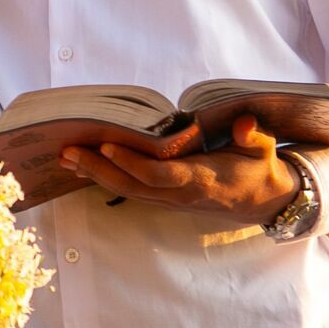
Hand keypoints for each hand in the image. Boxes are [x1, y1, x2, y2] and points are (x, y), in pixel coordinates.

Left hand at [60, 114, 300, 226]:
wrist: (263, 201)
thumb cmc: (258, 169)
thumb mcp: (263, 150)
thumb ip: (254, 136)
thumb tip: (244, 125)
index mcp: (202, 180)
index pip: (159, 175)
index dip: (132, 163)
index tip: (107, 146)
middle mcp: (180, 194)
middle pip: (132, 186)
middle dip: (98, 169)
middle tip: (67, 151)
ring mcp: (170, 200)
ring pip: (126, 191)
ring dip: (95, 175)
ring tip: (65, 157)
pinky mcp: (164, 199)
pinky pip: (130, 191)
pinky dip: (105, 178)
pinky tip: (84, 166)